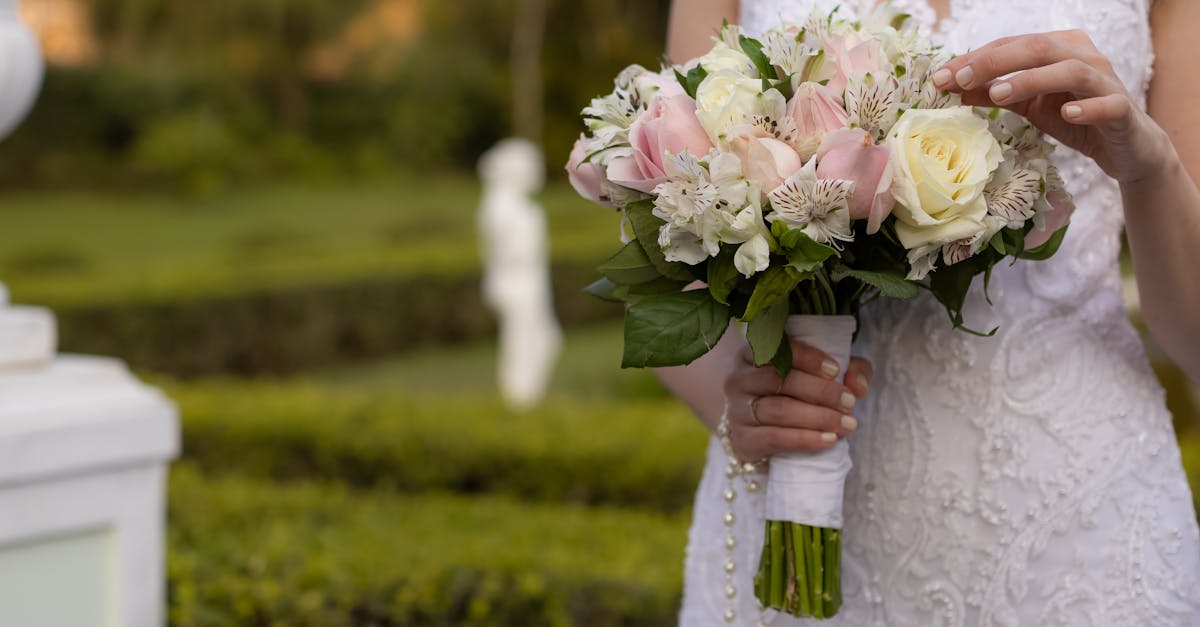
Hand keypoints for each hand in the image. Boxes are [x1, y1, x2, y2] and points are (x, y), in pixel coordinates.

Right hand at [723, 338, 872, 463]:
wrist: (762, 434)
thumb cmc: (796, 395)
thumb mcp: (823, 375)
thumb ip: (848, 370)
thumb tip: (858, 385)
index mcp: (753, 353)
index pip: (777, 348)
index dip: (807, 357)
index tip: (836, 370)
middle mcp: (739, 378)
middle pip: (779, 380)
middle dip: (820, 391)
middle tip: (850, 402)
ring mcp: (737, 410)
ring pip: (778, 409)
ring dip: (818, 417)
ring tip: (847, 424)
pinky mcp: (742, 439)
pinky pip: (774, 437)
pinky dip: (804, 439)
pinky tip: (828, 439)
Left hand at [932, 29, 1174, 184]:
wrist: (1124, 147)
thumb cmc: (1075, 118)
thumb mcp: (1029, 106)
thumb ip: (995, 94)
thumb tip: (955, 88)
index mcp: (1060, 48)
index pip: (1013, 45)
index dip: (976, 59)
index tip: (940, 77)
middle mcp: (1084, 56)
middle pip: (1038, 48)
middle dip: (996, 61)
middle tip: (961, 79)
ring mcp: (1106, 81)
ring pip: (1071, 70)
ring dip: (1032, 80)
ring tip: (999, 94)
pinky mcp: (1122, 109)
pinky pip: (1107, 103)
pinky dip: (1086, 107)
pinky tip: (1065, 116)